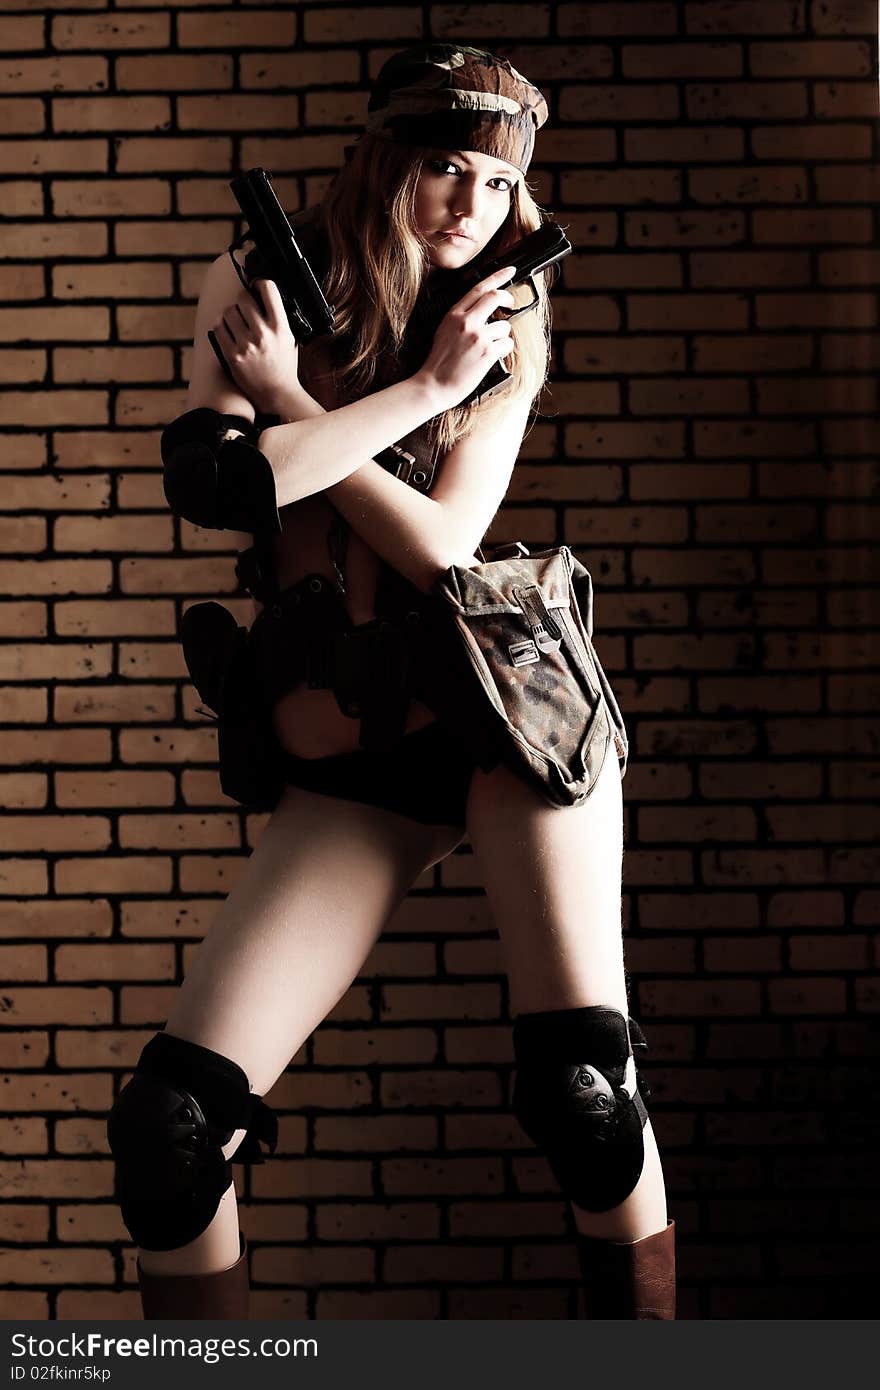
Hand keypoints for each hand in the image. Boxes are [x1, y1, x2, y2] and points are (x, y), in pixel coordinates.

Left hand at [212, 277, 299, 414]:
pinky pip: (218, 329)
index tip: (257, 286)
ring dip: (231, 314)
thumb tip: (264, 297)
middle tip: (244, 306)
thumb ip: (279, 318)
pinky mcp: (232, 355)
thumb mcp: (290, 339)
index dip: (259, 283)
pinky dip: (222, 327)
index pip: (268, 289)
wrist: (277, 393)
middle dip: (243, 299)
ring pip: (228, 312)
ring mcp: (246, 345)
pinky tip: (229, 332)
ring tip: (237, 322)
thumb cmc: (284, 366)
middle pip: (243, 298)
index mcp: (280, 327)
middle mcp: (263, 334)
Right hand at [416, 265, 516, 409]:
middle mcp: (466, 322)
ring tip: (487, 349)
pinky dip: (503, 350)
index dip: (497, 277)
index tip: (509, 271)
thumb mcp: (444, 331)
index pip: (479, 288)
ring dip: (501, 336)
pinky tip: (491, 357)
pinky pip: (507, 344)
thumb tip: (483, 311)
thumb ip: (461, 318)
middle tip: (510, 303)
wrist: (435, 385)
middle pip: (495, 298)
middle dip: (508, 298)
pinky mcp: (487, 352)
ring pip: (504, 326)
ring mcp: (477, 336)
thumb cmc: (439, 363)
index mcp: (454, 315)